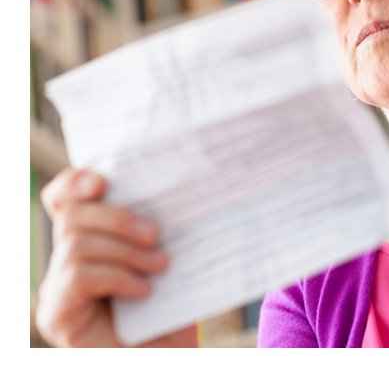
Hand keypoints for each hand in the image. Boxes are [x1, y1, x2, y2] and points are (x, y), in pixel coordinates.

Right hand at [35, 168, 196, 346]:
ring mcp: (58, 289)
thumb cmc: (172, 312)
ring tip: (160, 265)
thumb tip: (178, 189)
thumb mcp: (169, 263)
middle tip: (157, 235)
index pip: (64, 198)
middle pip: (73, 215)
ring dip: (125, 250)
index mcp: (90, 240)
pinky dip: (117, 276)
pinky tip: (144, 290)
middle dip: (118, 217)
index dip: (76, 182)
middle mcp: (65, 261)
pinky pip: (79, 275)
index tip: (104, 180)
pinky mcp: (58, 314)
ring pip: (76, 242)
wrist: (168, 361)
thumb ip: (158, 231)